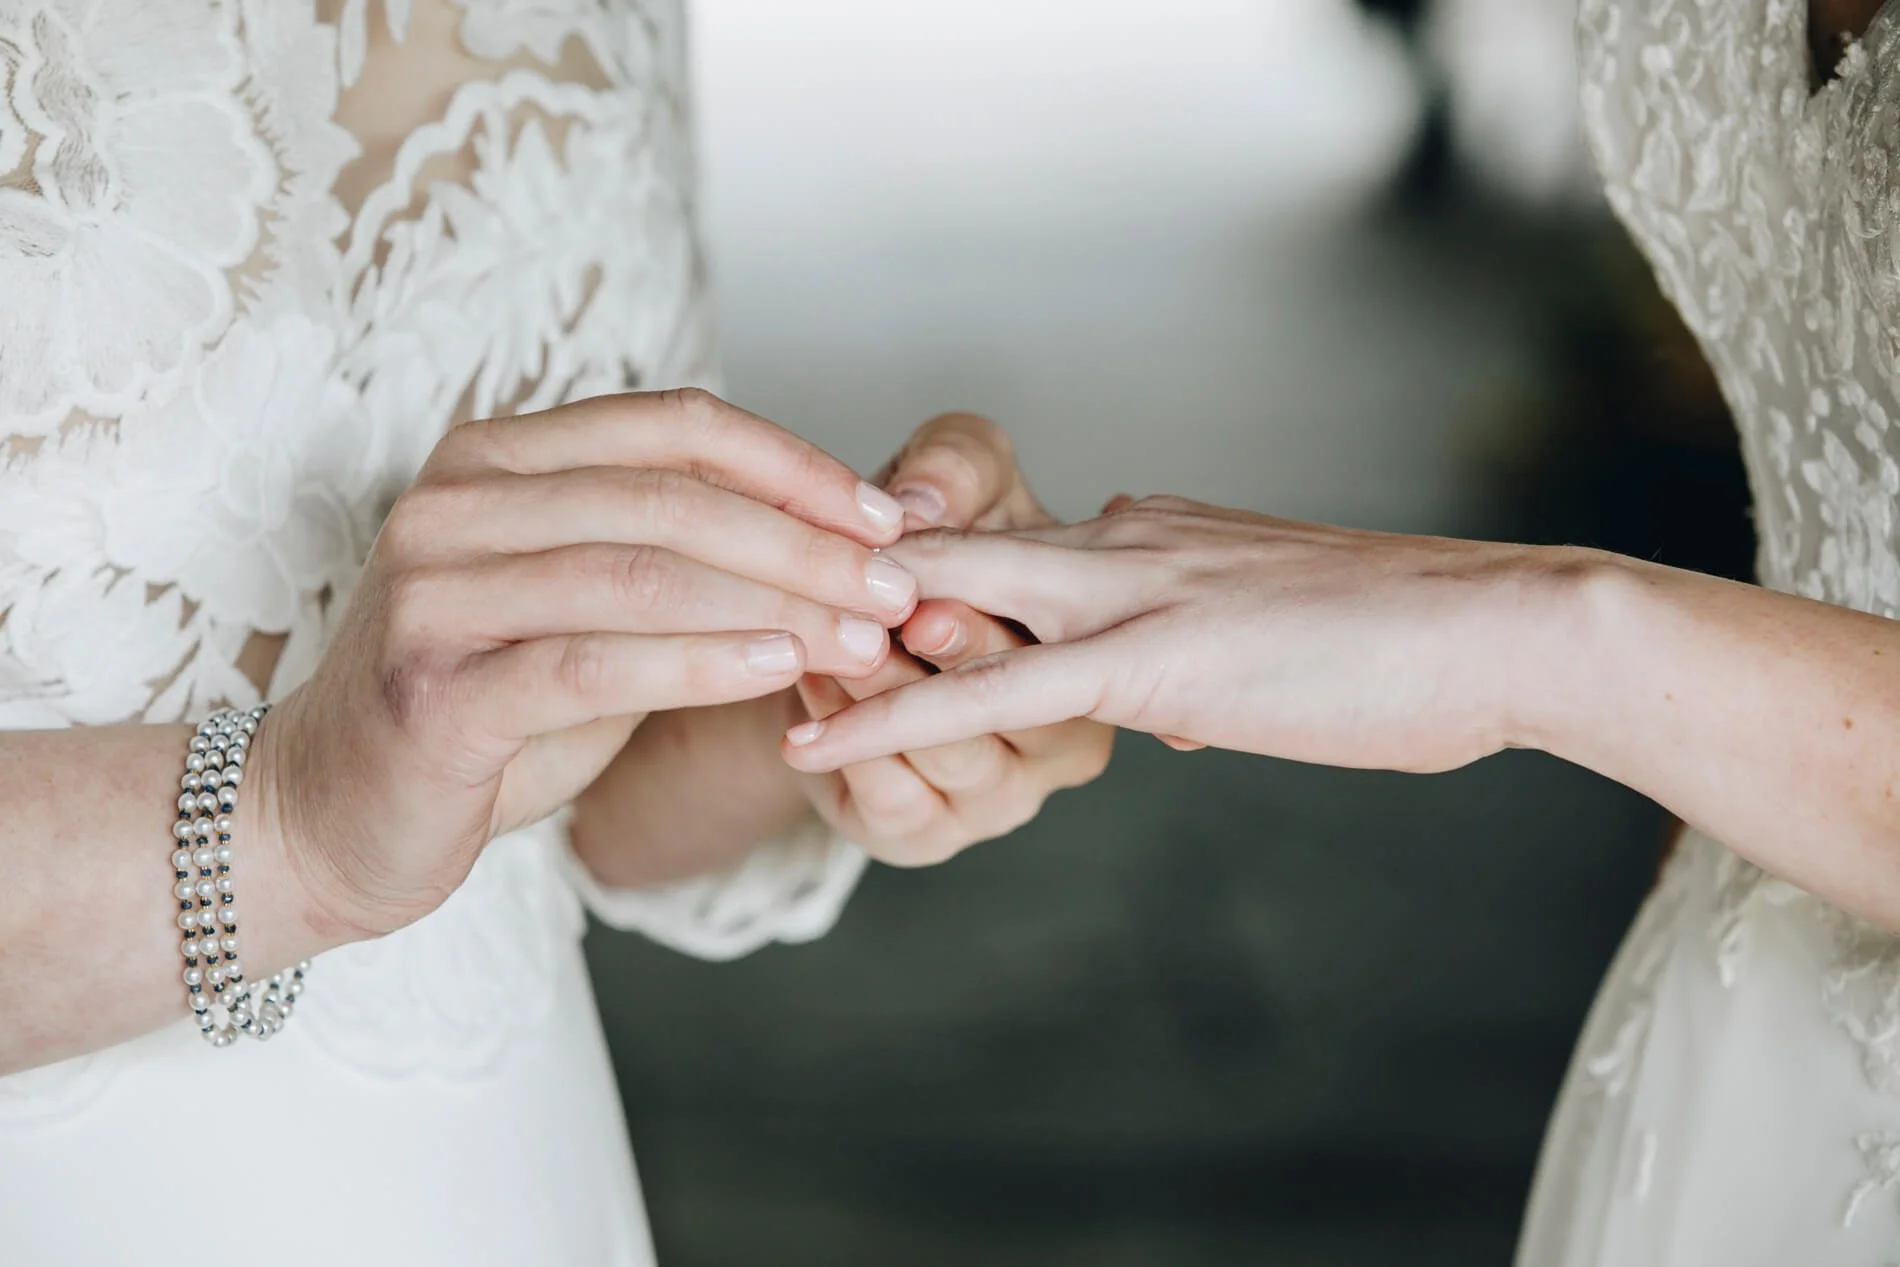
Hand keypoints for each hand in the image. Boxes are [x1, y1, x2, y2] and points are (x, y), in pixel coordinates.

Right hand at [249, 389, 916, 936]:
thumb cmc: (488, 706)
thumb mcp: (592, 612)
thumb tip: (848, 544)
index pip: (673, 426)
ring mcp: (435, 592)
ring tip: (866, 638)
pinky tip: (777, 668)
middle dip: (805, 541)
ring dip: (775, 603)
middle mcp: (455, 503)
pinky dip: (699, 661)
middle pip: (669, 496)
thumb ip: (683, 560)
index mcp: (498, 460)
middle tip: (898, 587)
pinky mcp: (432, 690)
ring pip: (641, 573)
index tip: (888, 517)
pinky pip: (593, 662)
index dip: (794, 464)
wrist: (336, 813)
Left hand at [781, 495, 1553, 775]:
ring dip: (845, 639)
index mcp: (1155, 531)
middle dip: (848, 584)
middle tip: (744, 607)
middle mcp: (1127, 537)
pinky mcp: (1151, 660)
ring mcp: (1135, 589)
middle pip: (949, 549)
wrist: (1504, 629)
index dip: (911, 568)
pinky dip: (892, 715)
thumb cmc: (1411, 644)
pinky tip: (814, 743)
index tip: (832, 596)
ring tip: (741, 668)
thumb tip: (1173, 706)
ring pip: (949, 603)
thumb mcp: (1279, 644)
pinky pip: (991, 688)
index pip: (1005, 542)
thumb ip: (1203, 658)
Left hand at [791, 414, 1114, 864]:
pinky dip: (853, 745)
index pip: (1060, 637)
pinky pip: (899, 800)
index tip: (937, 582)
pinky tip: (812, 689)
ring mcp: (1000, 794)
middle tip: (899, 622)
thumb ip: (956, 466)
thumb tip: (923, 494)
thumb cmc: (917, 557)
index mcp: (1093, 651)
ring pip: (955, 755)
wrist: (833, 644)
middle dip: (950, 658)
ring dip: (888, 698)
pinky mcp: (929, 833)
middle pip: (1015, 706)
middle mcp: (1064, 735)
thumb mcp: (952, 480)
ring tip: (834, 647)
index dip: (993, 606)